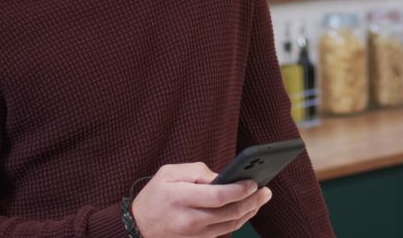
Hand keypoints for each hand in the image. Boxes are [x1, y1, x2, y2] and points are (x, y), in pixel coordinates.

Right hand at [130, 162, 272, 237]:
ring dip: (249, 212)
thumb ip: (196, 171)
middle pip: (229, 212)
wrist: (136, 227)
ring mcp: (194, 234)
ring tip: (261, 198)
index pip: (219, 196)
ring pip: (231, 225)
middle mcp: (190, 219)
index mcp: (181, 197)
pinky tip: (246, 209)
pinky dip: (238, 220)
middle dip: (252, 201)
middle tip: (266, 190)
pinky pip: (224, 231)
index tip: (254, 182)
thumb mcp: (168, 173)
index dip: (240, 190)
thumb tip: (221, 177)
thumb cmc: (154, 196)